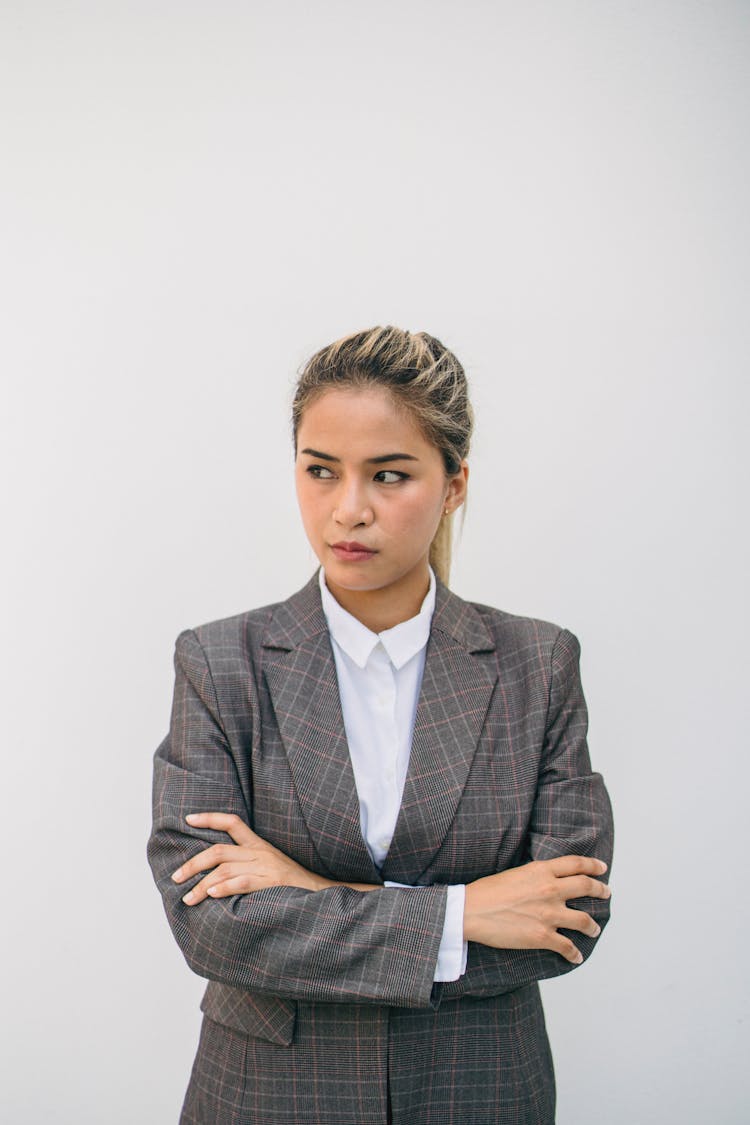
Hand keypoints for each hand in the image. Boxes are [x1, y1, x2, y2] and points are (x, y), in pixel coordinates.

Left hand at [171, 812, 331, 903]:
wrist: (321, 893)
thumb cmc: (292, 885)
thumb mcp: (270, 866)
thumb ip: (246, 864)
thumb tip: (215, 876)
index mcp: (259, 845)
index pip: (232, 822)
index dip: (209, 818)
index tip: (188, 819)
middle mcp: (259, 852)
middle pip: (218, 850)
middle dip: (193, 864)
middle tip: (176, 877)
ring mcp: (265, 866)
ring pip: (225, 868)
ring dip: (202, 884)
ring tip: (188, 898)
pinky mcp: (271, 882)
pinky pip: (243, 882)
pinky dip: (225, 887)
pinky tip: (212, 894)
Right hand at [463, 855, 610, 963]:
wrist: (471, 910)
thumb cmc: (488, 891)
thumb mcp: (517, 872)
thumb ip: (537, 875)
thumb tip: (550, 880)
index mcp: (542, 870)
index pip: (576, 864)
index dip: (593, 866)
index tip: (602, 869)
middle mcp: (550, 889)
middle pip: (586, 887)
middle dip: (600, 891)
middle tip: (606, 893)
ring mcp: (548, 914)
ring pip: (584, 920)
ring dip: (592, 926)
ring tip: (594, 928)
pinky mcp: (542, 936)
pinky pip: (567, 947)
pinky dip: (574, 954)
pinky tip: (576, 957)